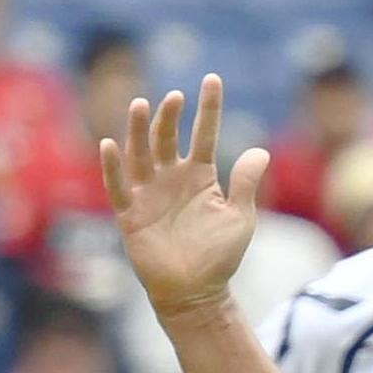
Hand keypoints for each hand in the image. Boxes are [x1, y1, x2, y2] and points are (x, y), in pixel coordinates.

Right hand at [100, 77, 271, 326]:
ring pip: (139, 154)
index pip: (204, 134)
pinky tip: (110, 145)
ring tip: (140, 104)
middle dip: (169, 115)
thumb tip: (262, 151)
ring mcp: (148, 194)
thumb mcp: (240, 218)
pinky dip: (113, 167)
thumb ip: (245, 184)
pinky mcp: (130, 215)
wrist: (196, 294)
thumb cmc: (219, 256)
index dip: (208, 108)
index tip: (212, 79)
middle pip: (166, 137)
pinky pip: (118, 187)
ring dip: (138, 130)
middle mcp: (171, 178)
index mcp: (199, 175)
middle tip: (176, 97)